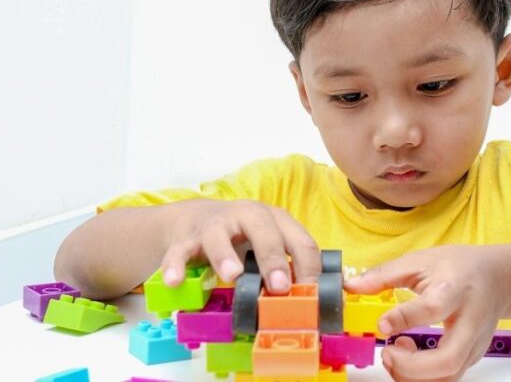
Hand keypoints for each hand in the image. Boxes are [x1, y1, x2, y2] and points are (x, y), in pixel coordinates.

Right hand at [159, 199, 320, 292]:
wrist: (194, 220)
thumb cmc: (242, 239)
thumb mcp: (269, 247)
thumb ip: (294, 267)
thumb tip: (335, 291)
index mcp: (276, 220)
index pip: (300, 241)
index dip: (308, 267)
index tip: (311, 294)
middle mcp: (247, 215)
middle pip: (264, 231)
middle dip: (273, 259)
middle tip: (280, 286)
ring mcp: (215, 225)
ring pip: (219, 236)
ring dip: (225, 256)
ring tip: (232, 275)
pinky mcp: (186, 238)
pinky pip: (180, 251)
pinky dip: (176, 265)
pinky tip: (175, 281)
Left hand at [344, 245, 510, 381]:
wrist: (500, 278)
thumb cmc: (462, 267)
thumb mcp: (422, 260)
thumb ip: (385, 275)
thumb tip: (351, 286)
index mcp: (455, 288)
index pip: (433, 308)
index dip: (405, 319)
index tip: (382, 324)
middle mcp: (469, 321)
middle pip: (448, 359)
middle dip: (411, 366)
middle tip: (388, 352)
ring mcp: (474, 344)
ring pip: (449, 376)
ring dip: (414, 376)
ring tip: (394, 354)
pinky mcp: (472, 357)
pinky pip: (447, 378)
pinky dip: (422, 377)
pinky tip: (408, 359)